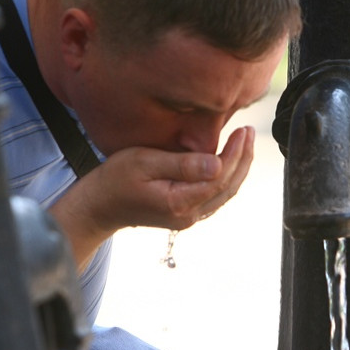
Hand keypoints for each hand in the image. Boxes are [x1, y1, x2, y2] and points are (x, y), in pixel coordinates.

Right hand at [49, 126, 254, 268]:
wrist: (99, 207)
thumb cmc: (115, 180)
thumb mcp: (144, 162)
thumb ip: (182, 164)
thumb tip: (217, 163)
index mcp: (180, 202)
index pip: (220, 176)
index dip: (236, 153)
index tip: (243, 131)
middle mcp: (189, 215)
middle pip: (228, 187)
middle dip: (243, 158)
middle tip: (250, 132)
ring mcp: (189, 218)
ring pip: (225, 193)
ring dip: (238, 167)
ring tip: (245, 142)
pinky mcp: (186, 214)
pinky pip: (215, 196)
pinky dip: (227, 177)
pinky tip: (229, 160)